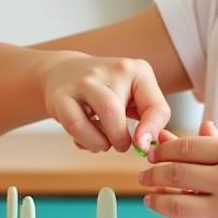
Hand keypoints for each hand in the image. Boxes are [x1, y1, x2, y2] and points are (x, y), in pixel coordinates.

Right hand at [42, 53, 168, 152]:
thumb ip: (149, 119)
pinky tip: (85, 139)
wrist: (63, 71)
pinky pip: (76, 126)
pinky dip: (85, 141)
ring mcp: (84, 81)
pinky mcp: (61, 96)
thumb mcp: (133, 95)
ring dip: (103, 142)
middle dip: (121, 140)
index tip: (142, 147)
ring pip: (102, 116)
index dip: (152, 132)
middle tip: (119, 144)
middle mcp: (112, 70)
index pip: (156, 107)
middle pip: (119, 113)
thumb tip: (155, 147)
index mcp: (137, 71)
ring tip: (103, 142)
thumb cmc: (106, 90)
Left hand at [138, 121, 217, 217]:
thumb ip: (210, 143)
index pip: (184, 148)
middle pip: (174, 174)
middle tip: (143, 175)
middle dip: (152, 174)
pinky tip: (173, 212)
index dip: (162, 150)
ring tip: (150, 197)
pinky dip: (176, 217)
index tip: (152, 153)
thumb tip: (170, 137)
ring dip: (156, 200)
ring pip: (174, 204)